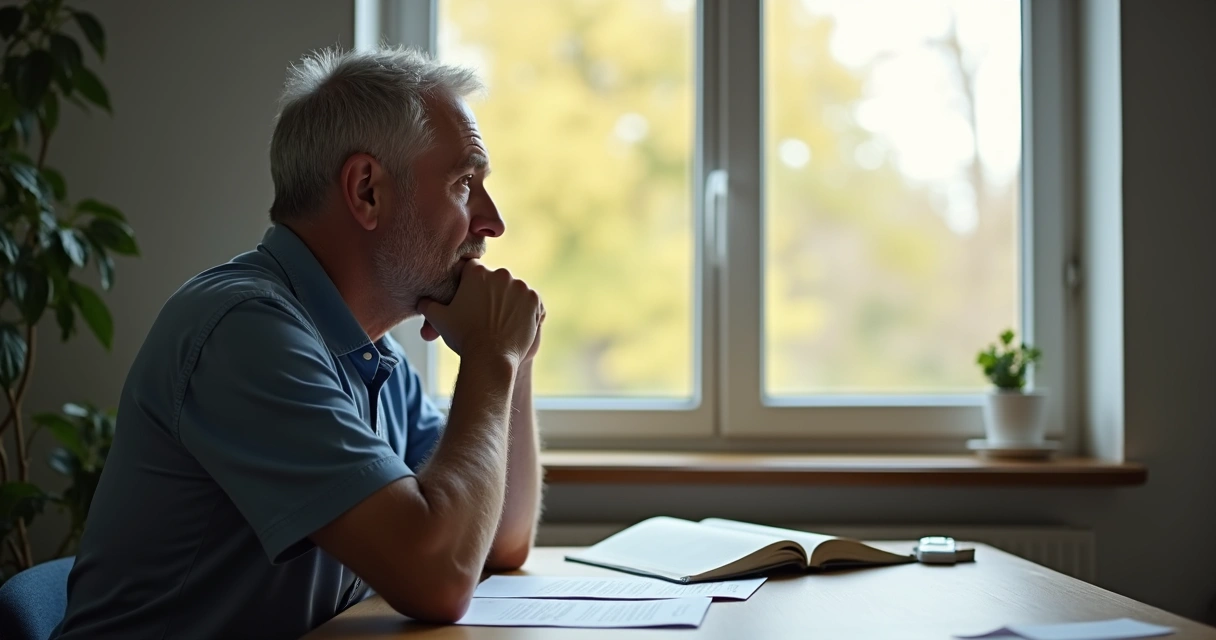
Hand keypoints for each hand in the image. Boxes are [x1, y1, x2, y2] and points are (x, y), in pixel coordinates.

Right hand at [417, 259, 541, 364]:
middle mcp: (501, 274)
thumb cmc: (463, 338)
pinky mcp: (535, 301)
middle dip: (491, 293)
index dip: (470, 285)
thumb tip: (421, 301)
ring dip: (510, 301)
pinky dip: (526, 311)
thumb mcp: (439, 319)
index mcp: (477, 273)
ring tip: (500, 322)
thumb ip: (428, 305)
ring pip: (514, 290)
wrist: (490, 358)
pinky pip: (531, 302)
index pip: (473, 271)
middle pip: (496, 280)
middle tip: (486, 315)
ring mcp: (521, 287)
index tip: (471, 300)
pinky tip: (516, 325)